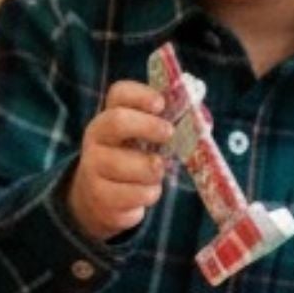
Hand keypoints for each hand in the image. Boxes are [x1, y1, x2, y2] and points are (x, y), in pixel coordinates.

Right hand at [65, 80, 174, 241]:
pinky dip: (148, 194)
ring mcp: (92, 168)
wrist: (99, 198)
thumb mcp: (144, 141)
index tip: (162, 104)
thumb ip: (165, 126)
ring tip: (155, 172)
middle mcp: (95, 139)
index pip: (119, 94)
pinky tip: (145, 190)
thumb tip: (200, 120)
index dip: (141, 95)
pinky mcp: (100, 197)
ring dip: (152, 170)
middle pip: (117, 122)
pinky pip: (134, 195)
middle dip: (148, 126)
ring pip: (130, 165)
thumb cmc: (131, 161)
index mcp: (109, 117)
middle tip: (169, 134)